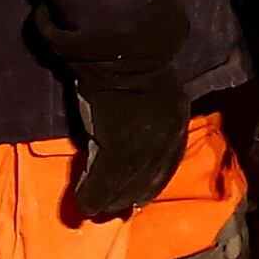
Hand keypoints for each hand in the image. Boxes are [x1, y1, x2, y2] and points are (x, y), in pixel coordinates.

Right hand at [40, 0, 192, 223]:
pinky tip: (82, 204)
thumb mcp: (152, 93)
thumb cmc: (130, 63)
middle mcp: (166, 137)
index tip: (139, 199)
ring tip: (95, 210)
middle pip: (148, 178)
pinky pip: (103, 179)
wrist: (120, 48)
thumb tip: (134, 134)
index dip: (150, 183)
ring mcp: (144, 143)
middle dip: (129, 196)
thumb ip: (148, 117)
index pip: (166, 163)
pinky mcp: (118, 145)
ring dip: (108, 200)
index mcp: (176, 121)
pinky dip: (91, 194)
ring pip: (126, 183)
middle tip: (113, 209)